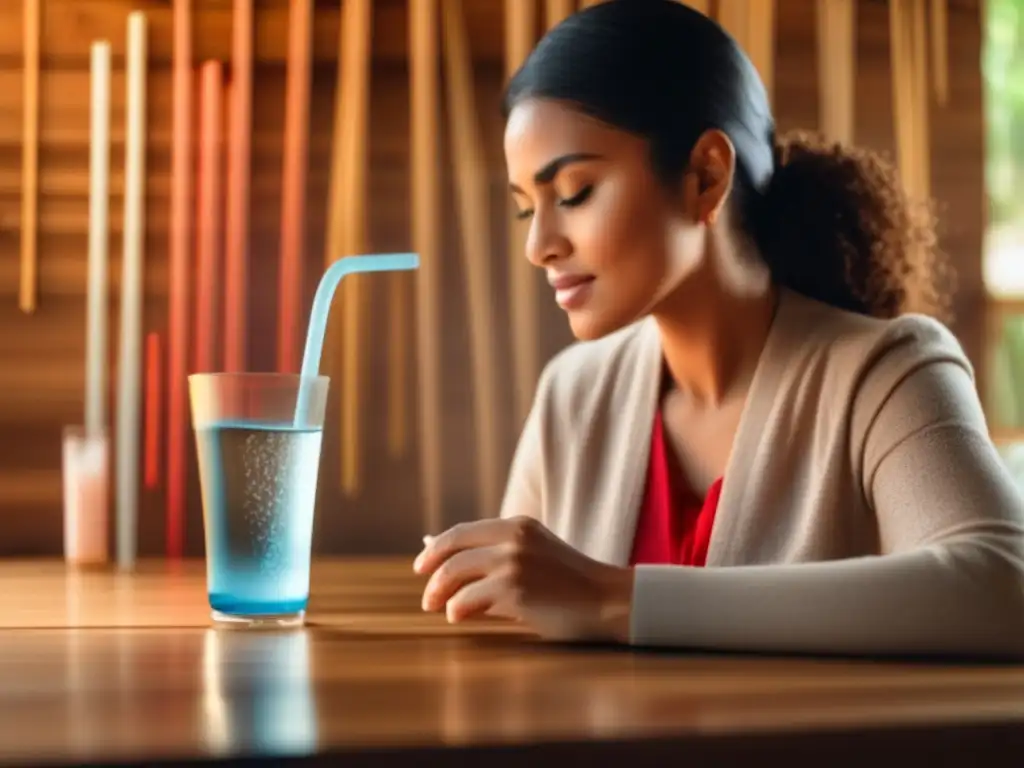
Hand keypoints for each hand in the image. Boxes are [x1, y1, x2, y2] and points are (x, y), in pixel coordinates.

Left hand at [412, 515, 634, 642]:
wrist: (609, 601)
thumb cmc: (570, 583)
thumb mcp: (533, 554)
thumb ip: (492, 552)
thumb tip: (436, 546)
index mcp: (517, 525)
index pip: (462, 531)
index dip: (437, 548)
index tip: (422, 565)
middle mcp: (512, 538)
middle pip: (453, 550)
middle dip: (432, 572)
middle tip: (425, 596)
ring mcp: (512, 563)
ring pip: (456, 573)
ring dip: (441, 593)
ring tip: (440, 608)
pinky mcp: (514, 590)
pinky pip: (468, 600)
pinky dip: (458, 609)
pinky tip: (458, 616)